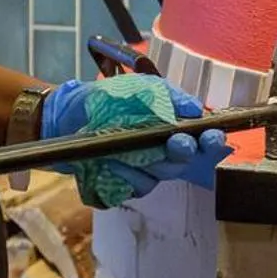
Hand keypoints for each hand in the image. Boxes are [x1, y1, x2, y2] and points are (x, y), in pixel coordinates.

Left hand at [40, 75, 231, 207]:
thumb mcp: (138, 87)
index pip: (201, 142)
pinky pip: (128, 190)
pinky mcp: (121, 188)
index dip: (210, 143)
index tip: (211, 138)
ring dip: (140, 165)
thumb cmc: (107, 99)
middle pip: (179, 165)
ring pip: (154, 180)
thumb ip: (168, 96)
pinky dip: (119, 177)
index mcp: (172, 131)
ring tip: (121, 150)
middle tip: (175, 144)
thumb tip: (195, 108)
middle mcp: (161, 156)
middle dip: (178, 154)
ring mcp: (142, 174)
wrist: (65, 117)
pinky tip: (107, 164)